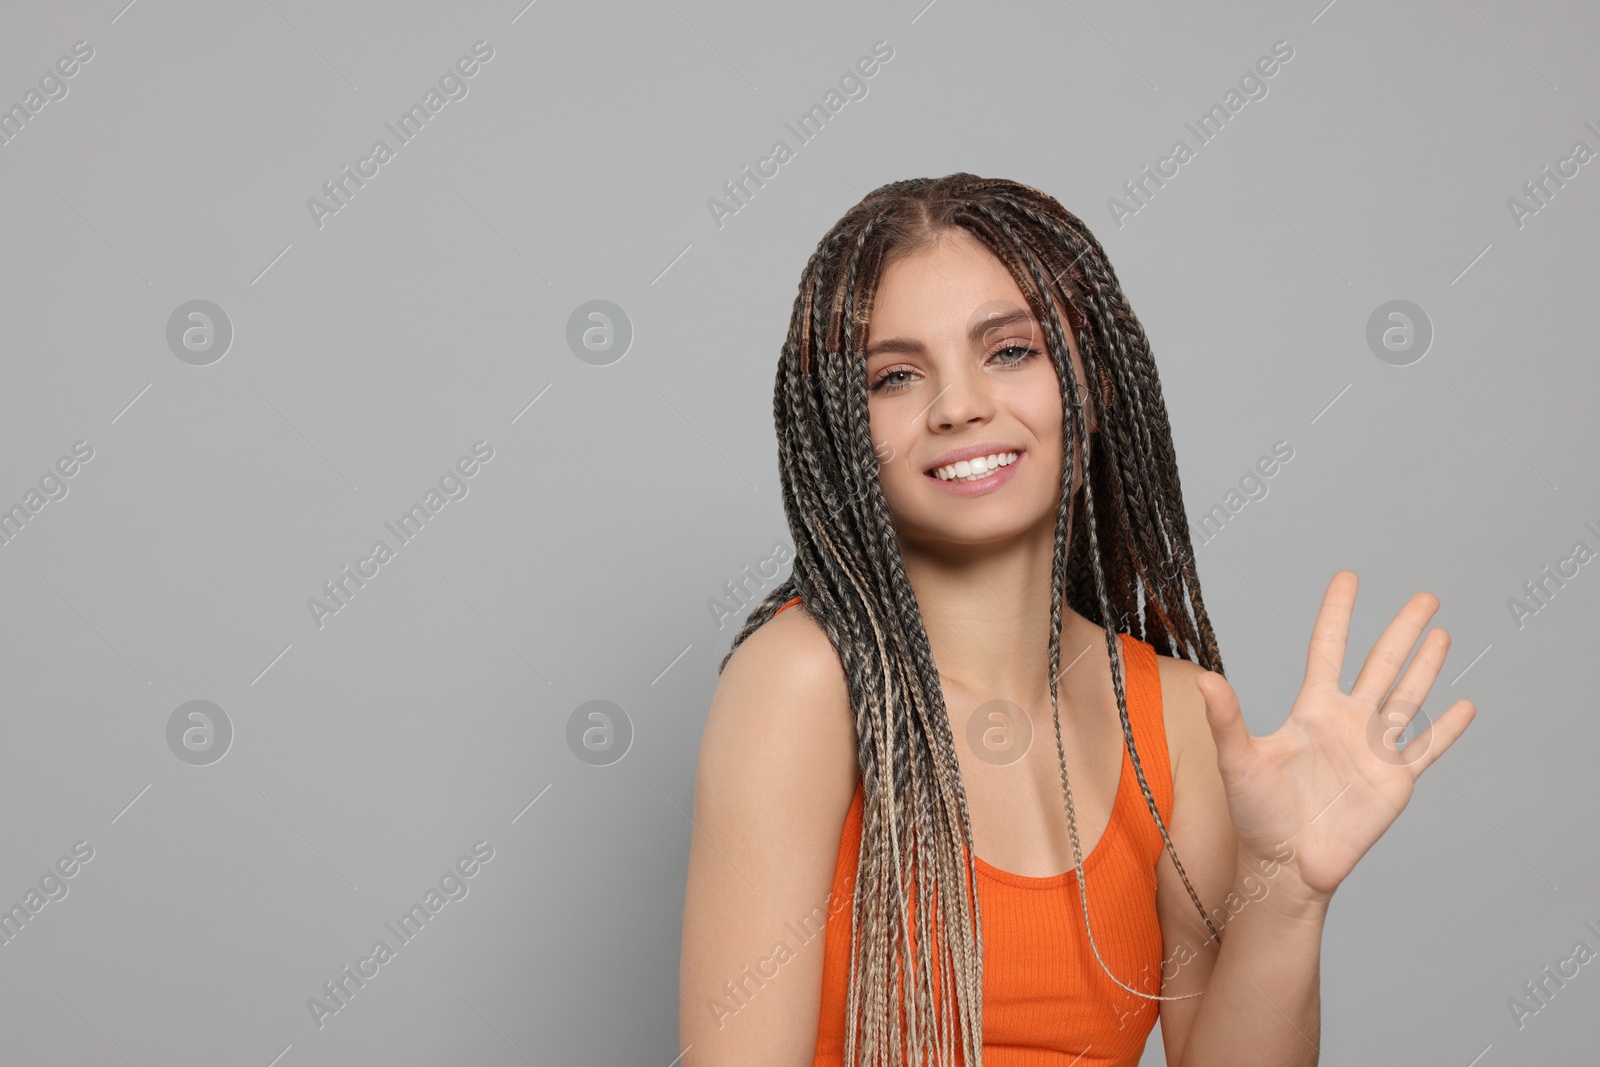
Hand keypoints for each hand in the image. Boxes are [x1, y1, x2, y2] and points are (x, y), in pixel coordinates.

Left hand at [1194, 570, 1477, 905]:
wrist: (1285, 866)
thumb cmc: (1255, 814)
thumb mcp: (1238, 761)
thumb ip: (1227, 720)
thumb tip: (1205, 679)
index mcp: (1312, 710)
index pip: (1328, 649)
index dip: (1338, 613)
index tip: (1348, 577)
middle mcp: (1347, 722)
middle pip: (1381, 664)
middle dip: (1401, 630)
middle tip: (1425, 595)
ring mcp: (1373, 751)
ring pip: (1408, 697)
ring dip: (1426, 666)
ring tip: (1442, 633)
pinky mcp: (1395, 782)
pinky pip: (1427, 749)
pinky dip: (1449, 729)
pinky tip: (1467, 706)